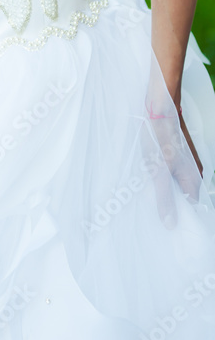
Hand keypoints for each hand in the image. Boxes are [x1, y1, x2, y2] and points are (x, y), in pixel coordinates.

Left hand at [142, 97, 202, 229]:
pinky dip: (160, 182)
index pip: (191, 211)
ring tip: (147, 198)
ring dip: (162, 194)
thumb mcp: (159, 170)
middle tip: (151, 216)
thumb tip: (171, 224)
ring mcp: (183, 167)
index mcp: (192, 182)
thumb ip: (165, 197)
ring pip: (174, 188)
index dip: (178, 220)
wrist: (158, 109)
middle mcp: (191, 176)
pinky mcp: (173, 159)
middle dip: (168, 208)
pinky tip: (147, 182)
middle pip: (182, 201)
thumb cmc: (159, 136)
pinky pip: (169, 177)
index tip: (165, 230)